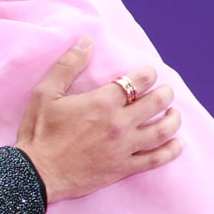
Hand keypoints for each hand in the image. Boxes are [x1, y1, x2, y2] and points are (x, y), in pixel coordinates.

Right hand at [16, 38, 181, 202]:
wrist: (36, 172)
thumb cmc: (39, 132)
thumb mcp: (46, 93)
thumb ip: (68, 65)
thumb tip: (86, 41)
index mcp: (102, 102)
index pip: (139, 81)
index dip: (148, 73)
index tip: (148, 73)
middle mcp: (119, 123)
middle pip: (157, 102)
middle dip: (165, 92)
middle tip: (164, 91)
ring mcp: (124, 147)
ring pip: (163, 130)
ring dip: (174, 118)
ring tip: (174, 113)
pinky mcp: (123, 168)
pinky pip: (156, 159)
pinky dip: (171, 150)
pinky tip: (177, 144)